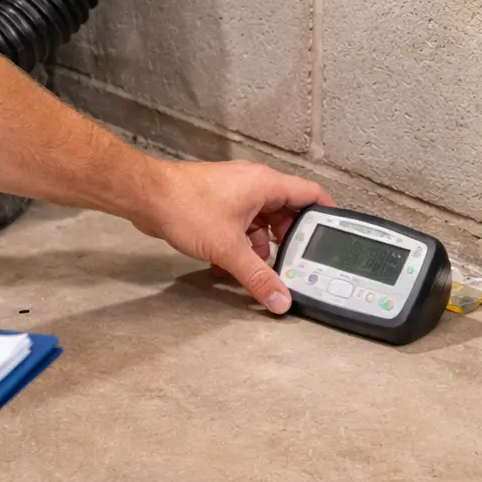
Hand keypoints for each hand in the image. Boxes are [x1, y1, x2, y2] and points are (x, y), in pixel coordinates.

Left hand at [135, 159, 333, 313]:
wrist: (148, 197)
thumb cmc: (185, 205)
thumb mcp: (228, 248)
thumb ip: (257, 276)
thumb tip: (279, 297)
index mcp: (265, 184)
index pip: (310, 193)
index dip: (326, 212)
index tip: (334, 231)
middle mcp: (252, 184)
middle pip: (286, 212)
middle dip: (288, 240)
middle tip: (292, 262)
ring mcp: (234, 192)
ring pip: (261, 221)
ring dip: (260, 246)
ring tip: (255, 268)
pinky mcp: (217, 202)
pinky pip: (240, 224)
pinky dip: (239, 243)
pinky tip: (227, 265)